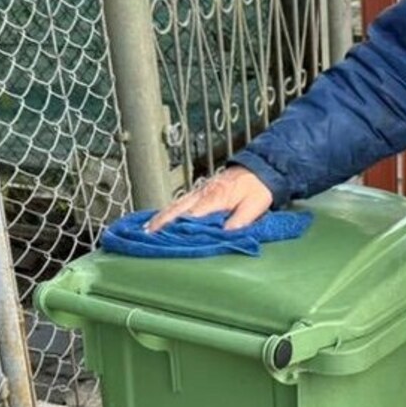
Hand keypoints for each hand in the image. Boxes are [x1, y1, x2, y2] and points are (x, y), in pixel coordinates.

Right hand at [143, 166, 273, 232]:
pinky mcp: (199, 192)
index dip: (178, 227)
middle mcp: (202, 194)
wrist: (259, 168)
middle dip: (160, 222)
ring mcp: (198, 192)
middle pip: (176, 209)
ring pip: (174, 205)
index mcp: (214, 198)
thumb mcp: (254, 205)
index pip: (192, 215)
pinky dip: (167, 212)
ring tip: (145, 231)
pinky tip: (159, 219)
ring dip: (160, 217)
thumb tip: (225, 234)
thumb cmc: (257, 188)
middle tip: (146, 235)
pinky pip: (179, 203)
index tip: (166, 237)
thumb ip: (240, 220)